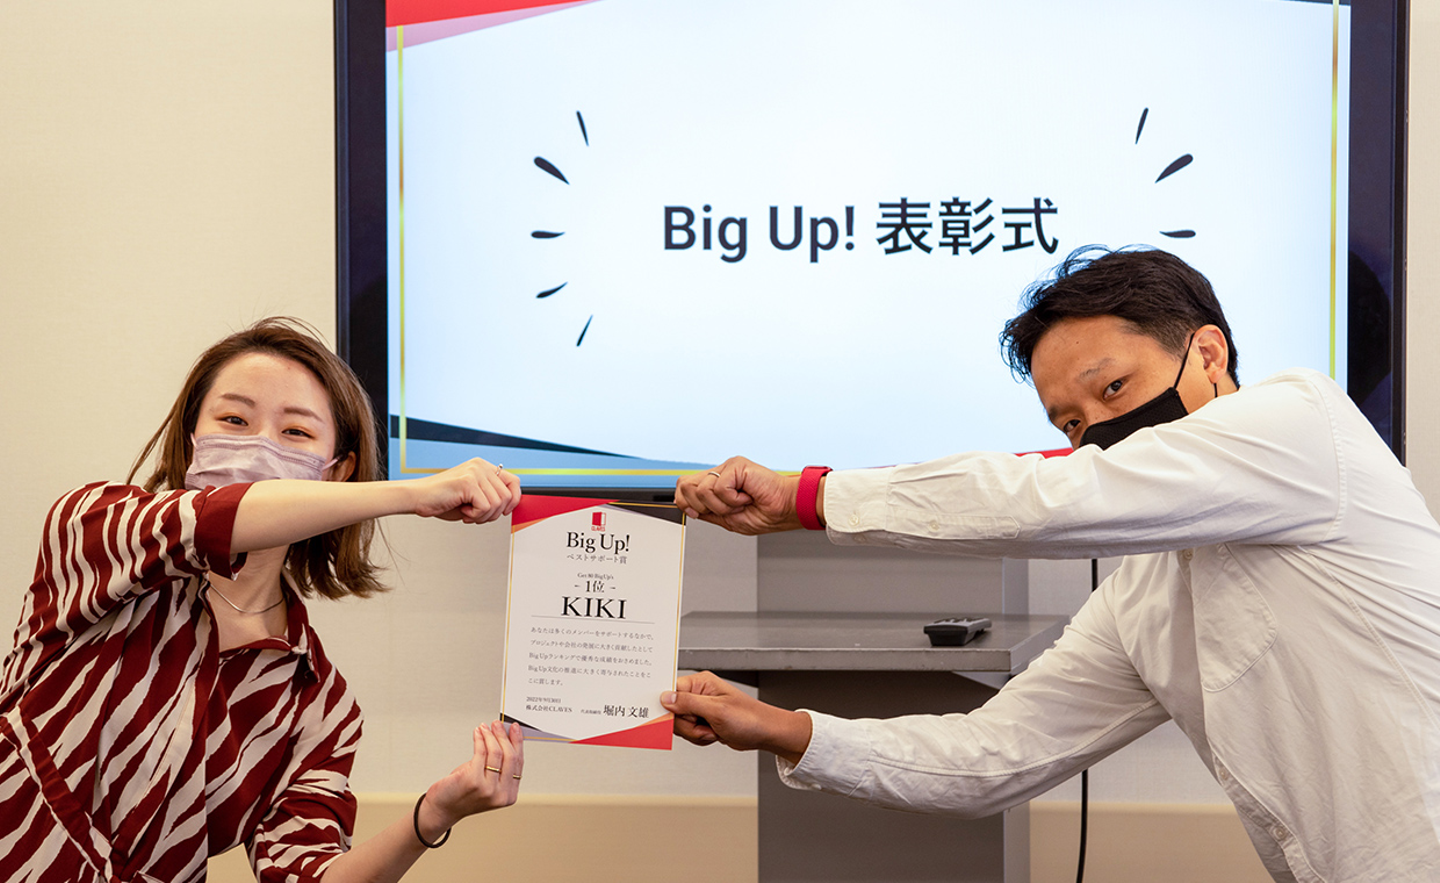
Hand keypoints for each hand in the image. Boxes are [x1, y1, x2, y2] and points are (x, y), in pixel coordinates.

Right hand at [410, 459, 520, 523]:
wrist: (417, 498)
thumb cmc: (442, 499)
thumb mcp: (473, 497)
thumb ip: (491, 497)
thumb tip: (512, 506)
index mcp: (483, 466)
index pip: (514, 481)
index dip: (514, 500)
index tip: (504, 511)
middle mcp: (480, 466)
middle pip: (507, 496)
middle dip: (494, 513)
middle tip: (477, 515)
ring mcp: (475, 472)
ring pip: (498, 504)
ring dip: (483, 516)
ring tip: (468, 513)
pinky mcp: (468, 482)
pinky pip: (486, 507)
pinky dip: (476, 516)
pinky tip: (463, 512)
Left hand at [417, 721, 523, 836]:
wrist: (443, 808)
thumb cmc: (463, 793)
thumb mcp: (488, 781)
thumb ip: (498, 765)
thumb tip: (503, 737)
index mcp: (508, 795)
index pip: (519, 763)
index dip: (518, 742)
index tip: (515, 729)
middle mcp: (501, 794)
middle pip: (510, 756)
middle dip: (504, 736)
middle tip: (498, 724)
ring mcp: (488, 789)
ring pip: (496, 752)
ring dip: (491, 735)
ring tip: (485, 727)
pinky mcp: (473, 781)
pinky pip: (481, 752)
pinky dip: (479, 739)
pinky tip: (478, 733)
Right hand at [661, 672, 811, 764]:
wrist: (765, 733)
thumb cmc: (749, 718)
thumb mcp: (716, 710)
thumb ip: (688, 703)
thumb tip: (665, 698)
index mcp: (700, 683)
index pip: (670, 690)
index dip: (667, 706)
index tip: (666, 718)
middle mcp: (698, 693)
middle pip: (672, 712)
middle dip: (687, 725)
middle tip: (703, 725)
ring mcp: (701, 708)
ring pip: (680, 725)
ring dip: (695, 733)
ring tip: (713, 730)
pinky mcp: (703, 721)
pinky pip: (689, 733)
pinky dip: (700, 738)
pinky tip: (714, 734)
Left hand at [674, 457, 804, 534]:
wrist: (786, 510)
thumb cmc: (765, 514)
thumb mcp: (727, 519)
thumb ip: (707, 512)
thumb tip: (687, 508)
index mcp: (717, 484)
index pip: (684, 486)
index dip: (683, 501)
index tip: (697, 513)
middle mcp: (721, 473)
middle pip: (685, 484)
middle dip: (700, 506)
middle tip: (723, 510)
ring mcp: (728, 467)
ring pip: (701, 489)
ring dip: (721, 506)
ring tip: (740, 503)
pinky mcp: (736, 465)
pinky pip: (719, 488)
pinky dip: (732, 500)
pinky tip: (746, 497)